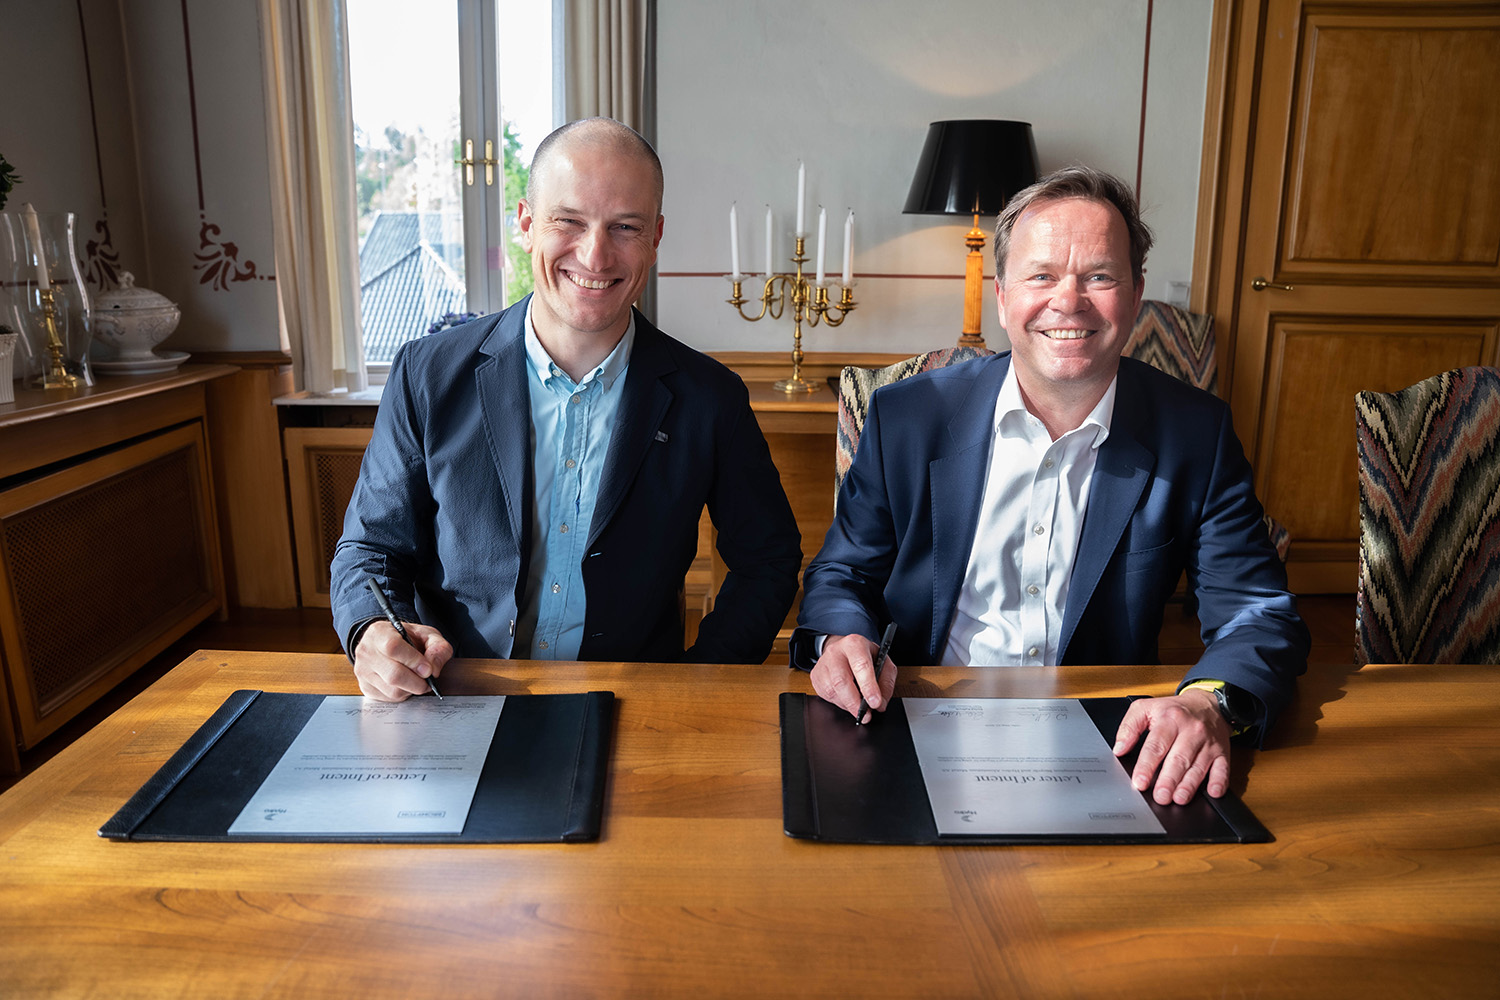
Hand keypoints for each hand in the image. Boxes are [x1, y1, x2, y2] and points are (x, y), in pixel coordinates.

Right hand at [353, 621, 453, 700]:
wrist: (384, 642)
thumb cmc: (405, 638)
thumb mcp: (426, 634)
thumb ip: (438, 647)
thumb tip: (434, 669)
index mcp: (379, 633)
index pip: (393, 648)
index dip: (413, 661)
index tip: (428, 669)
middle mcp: (366, 652)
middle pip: (393, 675)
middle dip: (417, 682)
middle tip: (427, 680)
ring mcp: (363, 671)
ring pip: (392, 690)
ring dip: (411, 689)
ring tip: (417, 680)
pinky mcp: (365, 687)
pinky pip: (388, 698)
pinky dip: (403, 695)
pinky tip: (405, 684)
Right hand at [809, 633, 897, 722]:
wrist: (844, 649)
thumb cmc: (864, 656)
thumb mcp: (883, 662)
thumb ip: (886, 682)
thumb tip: (881, 704)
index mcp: (854, 644)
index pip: (861, 665)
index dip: (868, 687)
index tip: (875, 703)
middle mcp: (835, 652)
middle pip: (841, 680)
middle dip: (855, 702)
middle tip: (866, 715)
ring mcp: (823, 664)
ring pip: (832, 691)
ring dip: (847, 704)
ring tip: (858, 706)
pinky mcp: (815, 676)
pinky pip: (826, 696)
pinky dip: (839, 703)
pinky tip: (847, 699)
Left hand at [1112, 690, 1229, 804]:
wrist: (1208, 704)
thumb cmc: (1174, 710)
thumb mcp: (1145, 708)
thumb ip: (1129, 727)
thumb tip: (1119, 749)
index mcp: (1170, 719)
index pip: (1156, 745)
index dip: (1147, 765)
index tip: (1140, 782)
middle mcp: (1191, 731)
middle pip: (1178, 758)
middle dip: (1168, 780)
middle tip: (1160, 797)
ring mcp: (1208, 743)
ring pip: (1198, 766)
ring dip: (1189, 785)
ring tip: (1179, 799)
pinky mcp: (1222, 752)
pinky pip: (1223, 768)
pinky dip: (1219, 782)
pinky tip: (1213, 793)